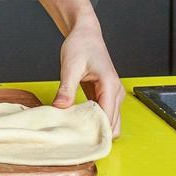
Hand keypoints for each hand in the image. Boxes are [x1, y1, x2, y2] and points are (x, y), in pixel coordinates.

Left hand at [52, 18, 123, 137]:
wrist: (85, 33)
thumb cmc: (81, 45)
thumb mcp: (70, 66)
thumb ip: (66, 88)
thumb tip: (60, 107)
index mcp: (110, 86)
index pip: (108, 118)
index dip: (96, 132)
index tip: (80, 141)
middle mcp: (116, 93)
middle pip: (112, 126)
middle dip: (96, 134)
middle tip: (75, 139)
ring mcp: (113, 95)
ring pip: (110, 123)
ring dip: (96, 129)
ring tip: (76, 132)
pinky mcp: (106, 95)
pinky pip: (104, 115)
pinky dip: (94, 122)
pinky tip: (78, 123)